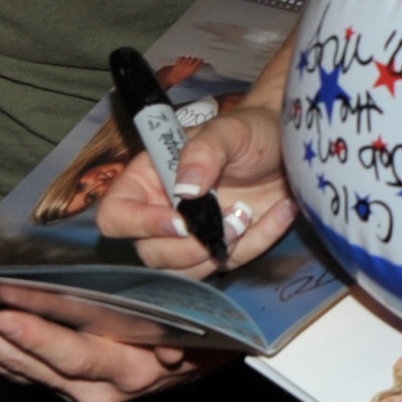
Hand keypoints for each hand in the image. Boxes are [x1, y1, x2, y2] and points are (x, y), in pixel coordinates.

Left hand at [0, 306, 213, 401]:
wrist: (203, 361)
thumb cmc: (202, 331)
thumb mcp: (202, 332)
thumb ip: (183, 341)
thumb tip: (172, 348)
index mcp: (129, 370)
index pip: (78, 355)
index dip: (40, 339)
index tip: (5, 317)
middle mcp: (95, 387)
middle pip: (25, 362)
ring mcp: (71, 388)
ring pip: (7, 367)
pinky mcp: (55, 383)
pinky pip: (6, 368)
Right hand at [93, 100, 296, 276]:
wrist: (287, 146)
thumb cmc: (249, 131)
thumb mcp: (228, 130)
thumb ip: (204, 152)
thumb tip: (185, 188)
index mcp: (148, 180)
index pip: (115, 216)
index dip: (139, 225)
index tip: (180, 220)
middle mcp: (162, 212)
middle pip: (151, 254)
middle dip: (191, 246)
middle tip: (233, 217)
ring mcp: (191, 236)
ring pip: (186, 271)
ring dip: (221, 250)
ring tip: (250, 212)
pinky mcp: (221, 249)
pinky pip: (229, 264)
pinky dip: (257, 244)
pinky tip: (280, 212)